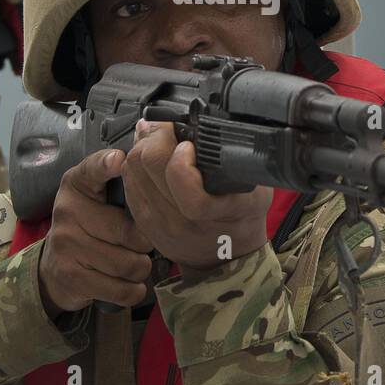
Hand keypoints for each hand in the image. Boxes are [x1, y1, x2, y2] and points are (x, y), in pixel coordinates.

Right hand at [38, 148, 154, 316]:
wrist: (54, 268)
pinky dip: (133, 291)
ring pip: (129, 264)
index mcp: (77, 184)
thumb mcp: (96, 197)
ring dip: (141, 269)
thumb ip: (122, 182)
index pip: (92, 170)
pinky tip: (131, 284)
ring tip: (137, 264)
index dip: (106, 165)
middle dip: (146, 244)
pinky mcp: (72, 277)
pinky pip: (120, 289)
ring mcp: (67, 245)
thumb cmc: (89, 227)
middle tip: (143, 245)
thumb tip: (153, 166)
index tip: (120, 161)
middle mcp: (68, 211)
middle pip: (129, 232)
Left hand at [121, 120, 270, 272]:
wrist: (227, 260)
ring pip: (133, 169)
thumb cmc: (243, 219)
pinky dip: (135, 164)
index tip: (189, 142)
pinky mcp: (144, 224)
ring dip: (143, 146)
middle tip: (170, 129)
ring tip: (159, 139)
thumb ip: (236, 159)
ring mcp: (160, 223)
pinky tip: (148, 157)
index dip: (180, 153)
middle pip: (149, 164)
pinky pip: (128, 183)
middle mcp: (184, 219)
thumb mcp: (256, 187)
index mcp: (219, 210)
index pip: (182, 179)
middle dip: (157, 136)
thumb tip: (200, 123)